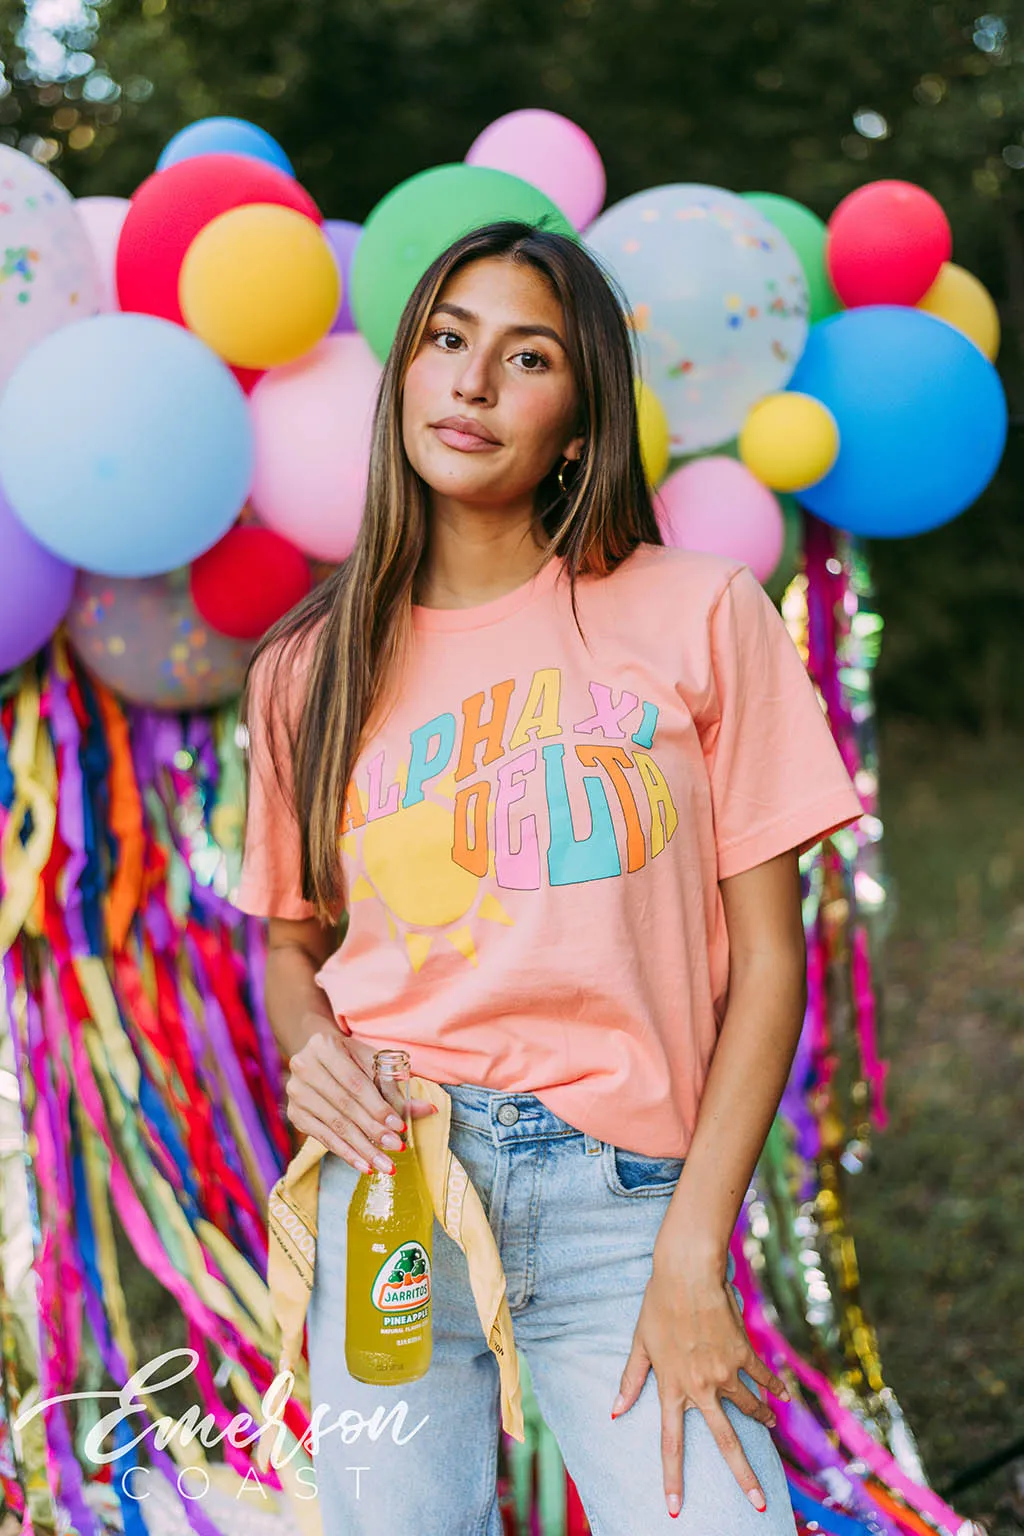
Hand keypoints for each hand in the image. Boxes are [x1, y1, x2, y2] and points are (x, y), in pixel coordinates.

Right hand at [284, 1019, 437, 1174]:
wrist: (316, 1056)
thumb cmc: (350, 1058)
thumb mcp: (371, 1062)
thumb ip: (396, 1087)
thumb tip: (427, 1110)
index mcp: (324, 1046)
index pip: (355, 1083)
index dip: (378, 1107)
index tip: (400, 1127)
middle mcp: (303, 1067)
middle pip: (344, 1106)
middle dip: (373, 1131)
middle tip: (396, 1149)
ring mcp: (296, 1092)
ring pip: (334, 1126)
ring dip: (362, 1148)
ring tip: (384, 1165)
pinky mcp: (295, 1114)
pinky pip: (323, 1138)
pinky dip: (345, 1153)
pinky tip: (364, 1165)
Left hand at [611, 1259, 789, 1518]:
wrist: (687, 1274)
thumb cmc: (658, 1305)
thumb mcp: (640, 1343)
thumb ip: (631, 1380)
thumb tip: (616, 1412)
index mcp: (673, 1388)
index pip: (671, 1443)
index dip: (672, 1479)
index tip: (674, 1510)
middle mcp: (701, 1387)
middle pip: (725, 1442)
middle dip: (743, 1477)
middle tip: (758, 1504)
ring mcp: (726, 1372)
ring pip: (749, 1408)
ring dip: (761, 1420)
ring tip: (770, 1427)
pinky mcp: (744, 1353)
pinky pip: (762, 1376)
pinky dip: (774, 1387)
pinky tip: (782, 1397)